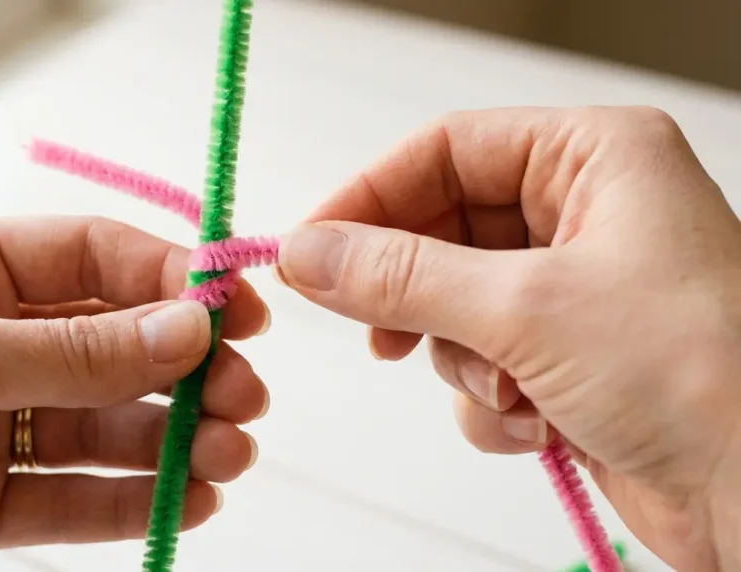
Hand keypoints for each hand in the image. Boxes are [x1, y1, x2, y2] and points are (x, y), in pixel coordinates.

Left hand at [0, 216, 269, 570]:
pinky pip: (74, 495)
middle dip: (186, 369)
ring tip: (230, 455)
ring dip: (173, 439)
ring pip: (104, 425)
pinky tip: (187, 501)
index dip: (172, 279)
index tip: (238, 310)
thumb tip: (189, 329)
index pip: (95, 257)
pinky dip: (133, 501)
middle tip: (245, 396)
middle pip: (114, 345)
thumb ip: (76, 350)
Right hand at [276, 106, 740, 570]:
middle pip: (443, 229)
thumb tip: (308, 253)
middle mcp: (586, 214)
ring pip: (454, 303)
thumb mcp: (526, 309)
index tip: (308, 246)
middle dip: (415, 292)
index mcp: (595, 159)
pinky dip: (491, 401)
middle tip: (373, 327)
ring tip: (508, 388)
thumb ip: (401, 275)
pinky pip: (482, 363)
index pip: (446, 149)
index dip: (369, 195)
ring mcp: (576, 289)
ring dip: (462, 358)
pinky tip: (538, 424)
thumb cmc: (699, 375)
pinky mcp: (568, 357)